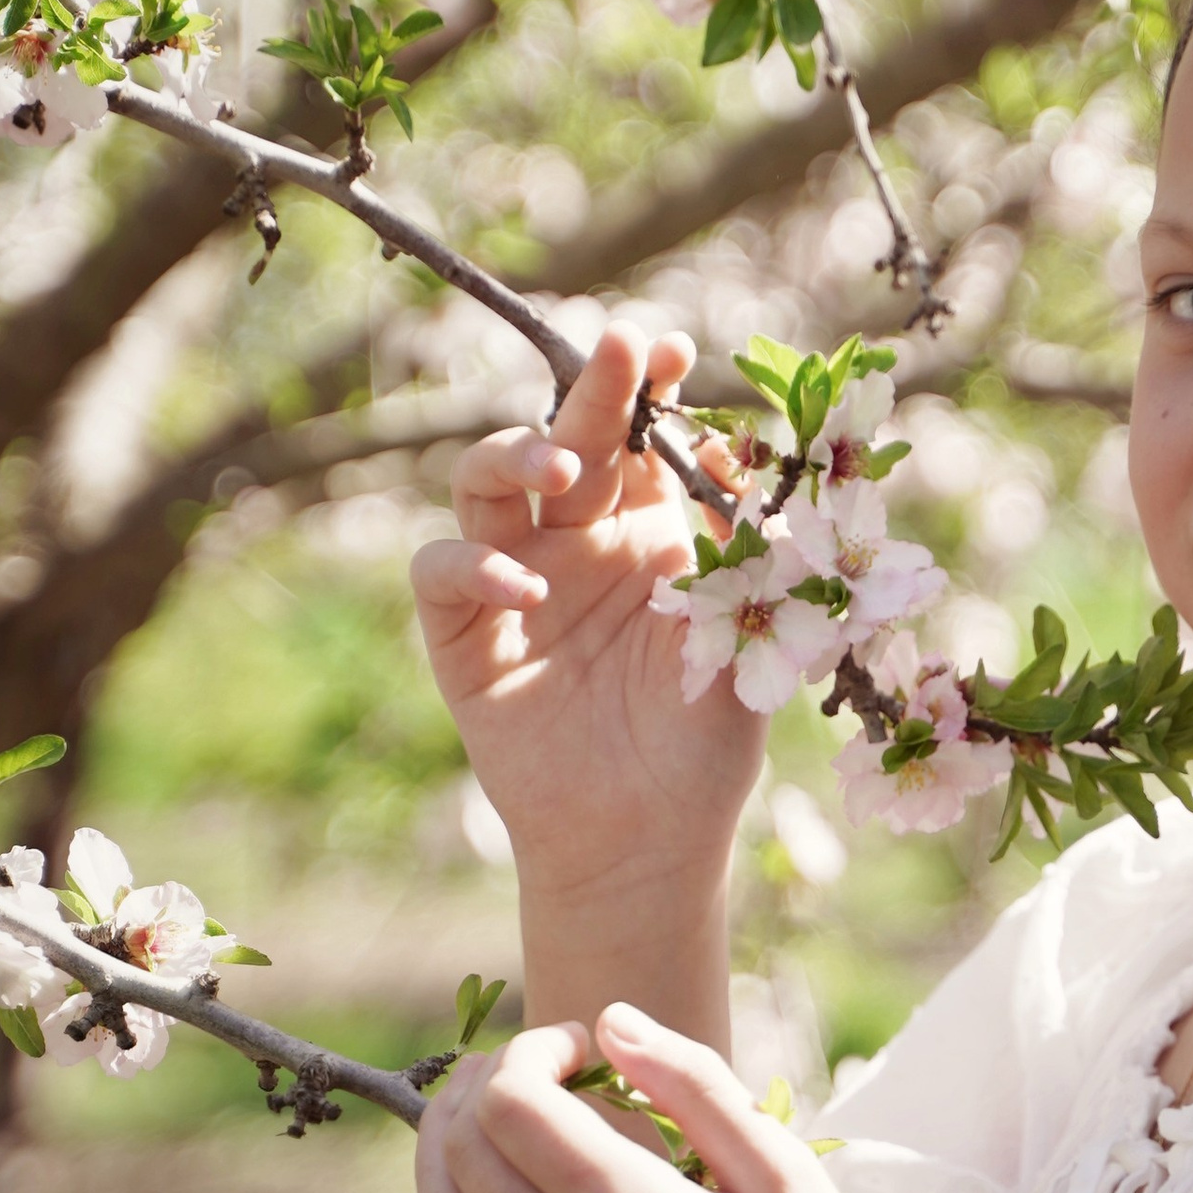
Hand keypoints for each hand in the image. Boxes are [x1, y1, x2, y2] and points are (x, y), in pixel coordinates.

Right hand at [412, 323, 764, 928]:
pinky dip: (471, 565)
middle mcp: (576, 545)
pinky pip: (442, 572)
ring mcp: (514, 584)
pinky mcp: (462, 638)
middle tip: (621, 351)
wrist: (647, 843)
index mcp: (646, 534)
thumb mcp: (744, 641)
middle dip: (594, 392)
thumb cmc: (702, 745)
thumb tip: (750, 463)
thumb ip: (743, 557)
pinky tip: (523, 587)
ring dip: (516, 458)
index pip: (640, 440)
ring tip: (563, 472)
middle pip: (569, 441)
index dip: (649, 389)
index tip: (672, 348)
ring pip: (485, 485)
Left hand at [412, 1003, 1005, 1192]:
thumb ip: (695, 1085)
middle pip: (462, 1151)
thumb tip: (611, 1020)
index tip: (581, 1048)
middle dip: (483, 1088)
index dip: (530, 1051)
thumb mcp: (786, 1175)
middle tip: (537, 1074)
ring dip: (451, 1157)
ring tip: (499, 1129)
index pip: (511, 1103)